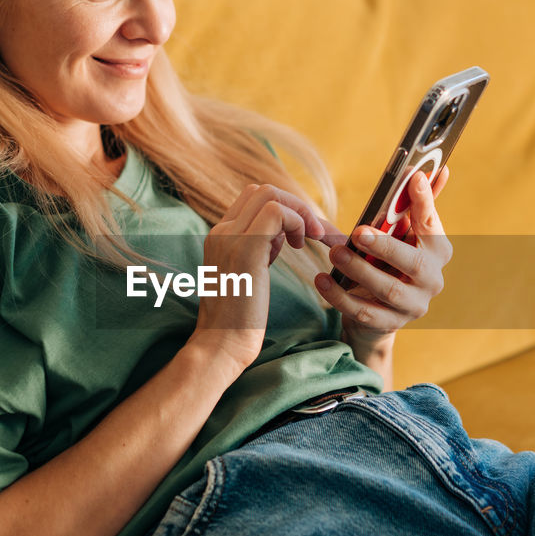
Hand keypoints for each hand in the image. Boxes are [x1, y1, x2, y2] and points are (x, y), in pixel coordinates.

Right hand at [189, 183, 341, 373]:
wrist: (222, 344)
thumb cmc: (240, 319)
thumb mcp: (248, 274)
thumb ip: (259, 250)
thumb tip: (279, 236)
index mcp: (221, 236)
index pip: (253, 199)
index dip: (285, 210)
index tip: (301, 237)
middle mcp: (222, 231)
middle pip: (263, 191)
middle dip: (296, 206)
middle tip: (314, 234)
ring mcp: (231, 237)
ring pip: (270, 195)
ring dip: (299, 212)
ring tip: (311, 239)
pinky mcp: (246, 249)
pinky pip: (277, 213)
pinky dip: (297, 222)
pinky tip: (302, 245)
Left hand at [314, 167, 451, 354]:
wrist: (378, 313)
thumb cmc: (388, 262)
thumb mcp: (397, 235)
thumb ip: (410, 206)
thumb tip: (426, 170)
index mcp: (437, 251)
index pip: (432, 224)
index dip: (424, 202)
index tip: (412, 178)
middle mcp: (432, 279)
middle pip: (413, 263)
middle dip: (385, 247)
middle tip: (357, 232)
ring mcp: (414, 306)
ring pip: (388, 290)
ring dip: (359, 271)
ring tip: (334, 253)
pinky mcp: (391, 324)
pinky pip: (365, 312)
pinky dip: (341, 297)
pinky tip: (322, 281)